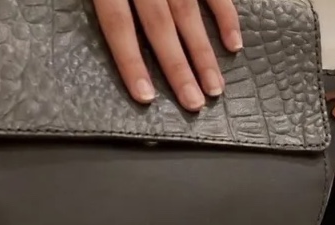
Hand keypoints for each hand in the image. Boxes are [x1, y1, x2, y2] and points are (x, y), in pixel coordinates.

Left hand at [92, 0, 241, 110]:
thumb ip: (100, 2)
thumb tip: (107, 36)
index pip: (118, 24)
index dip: (131, 61)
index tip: (145, 97)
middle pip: (159, 26)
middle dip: (178, 68)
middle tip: (193, 104)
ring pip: (189, 14)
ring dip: (203, 54)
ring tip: (215, 89)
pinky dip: (227, 18)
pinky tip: (234, 46)